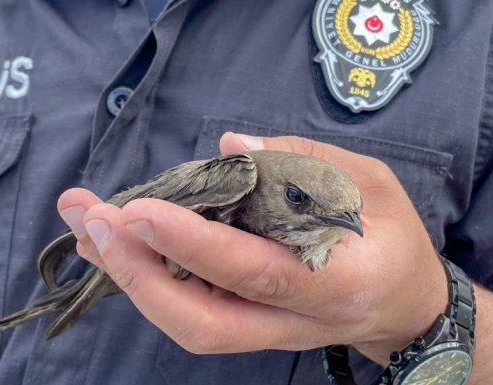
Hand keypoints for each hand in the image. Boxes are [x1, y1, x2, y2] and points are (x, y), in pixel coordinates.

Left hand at [57, 133, 446, 360]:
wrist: (404, 307)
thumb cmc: (393, 238)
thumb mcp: (371, 183)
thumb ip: (303, 163)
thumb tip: (230, 145)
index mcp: (337, 282)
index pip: (255, 272)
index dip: (193, 245)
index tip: (140, 210)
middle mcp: (296, 322)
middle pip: (203, 323)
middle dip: (140, 274)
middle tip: (97, 220)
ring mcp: (269, 335)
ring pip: (188, 325)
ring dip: (131, 276)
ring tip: (88, 225)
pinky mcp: (249, 329)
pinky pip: (190, 313)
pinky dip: (148, 279)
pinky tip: (117, 243)